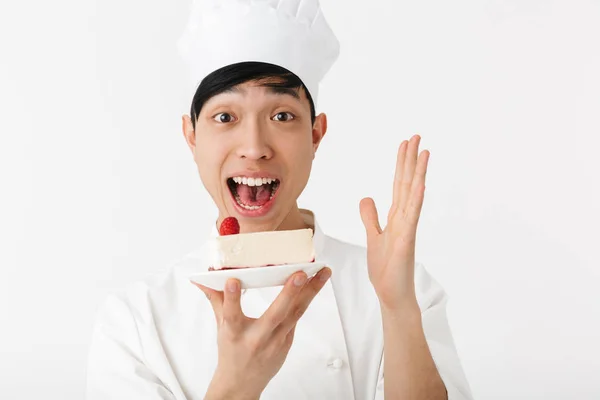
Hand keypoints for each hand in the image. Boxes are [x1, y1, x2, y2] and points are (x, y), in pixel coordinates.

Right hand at [192, 267, 331, 399]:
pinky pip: (298, 316)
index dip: (232, 297)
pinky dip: (307, 298)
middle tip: (300, 274)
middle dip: (289, 293)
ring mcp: (276, 341)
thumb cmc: (231, 351)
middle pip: (275, 314)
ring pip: (296, 313)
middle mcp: (257, 337)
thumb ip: (216, 299)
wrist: (242, 383)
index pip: (231, 314)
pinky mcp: (288, 342)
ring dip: (311, 291)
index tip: (233, 280)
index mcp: (235, 333)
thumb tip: (202, 279)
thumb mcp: (221, 327)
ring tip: (323, 273)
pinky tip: (317, 283)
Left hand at [359, 134, 429, 309]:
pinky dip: (415, 199)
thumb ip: (370, 217)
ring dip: (417, 172)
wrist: (392, 294)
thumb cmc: (386, 269)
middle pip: (406, 183)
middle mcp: (404, 218)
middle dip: (410, 160)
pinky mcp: (407, 240)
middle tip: (416, 136)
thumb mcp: (373, 236)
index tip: (405, 144)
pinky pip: (412, 216)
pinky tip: (419, 183)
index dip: (401, 164)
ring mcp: (407, 228)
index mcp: (396, 217)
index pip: (399, 184)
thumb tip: (367, 198)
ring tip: (423, 151)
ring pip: (412, 194)